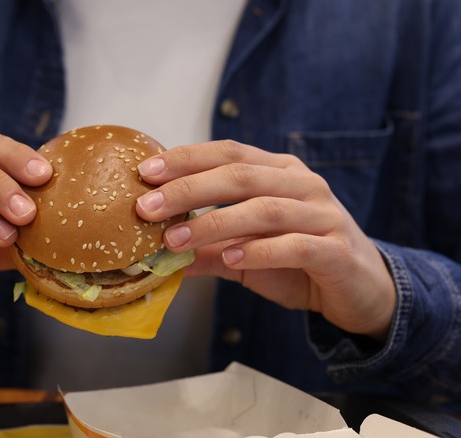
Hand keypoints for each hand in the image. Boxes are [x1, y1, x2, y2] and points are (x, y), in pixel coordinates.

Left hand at [135, 140, 395, 340]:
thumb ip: (204, 249)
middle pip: (240, 175)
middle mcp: (302, 184)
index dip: (186, 159)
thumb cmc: (297, 262)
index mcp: (278, 172)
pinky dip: (259, 251)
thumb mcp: (242, 254)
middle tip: (147, 207)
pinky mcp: (336, 249)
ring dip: (213, 224)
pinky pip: (295, 245)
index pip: (228, 153)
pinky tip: (230, 259)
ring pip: (264, 209)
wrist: (362, 289)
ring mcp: (323, 215)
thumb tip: (154, 256)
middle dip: (188, 189)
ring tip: (175, 241)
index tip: (145, 173)